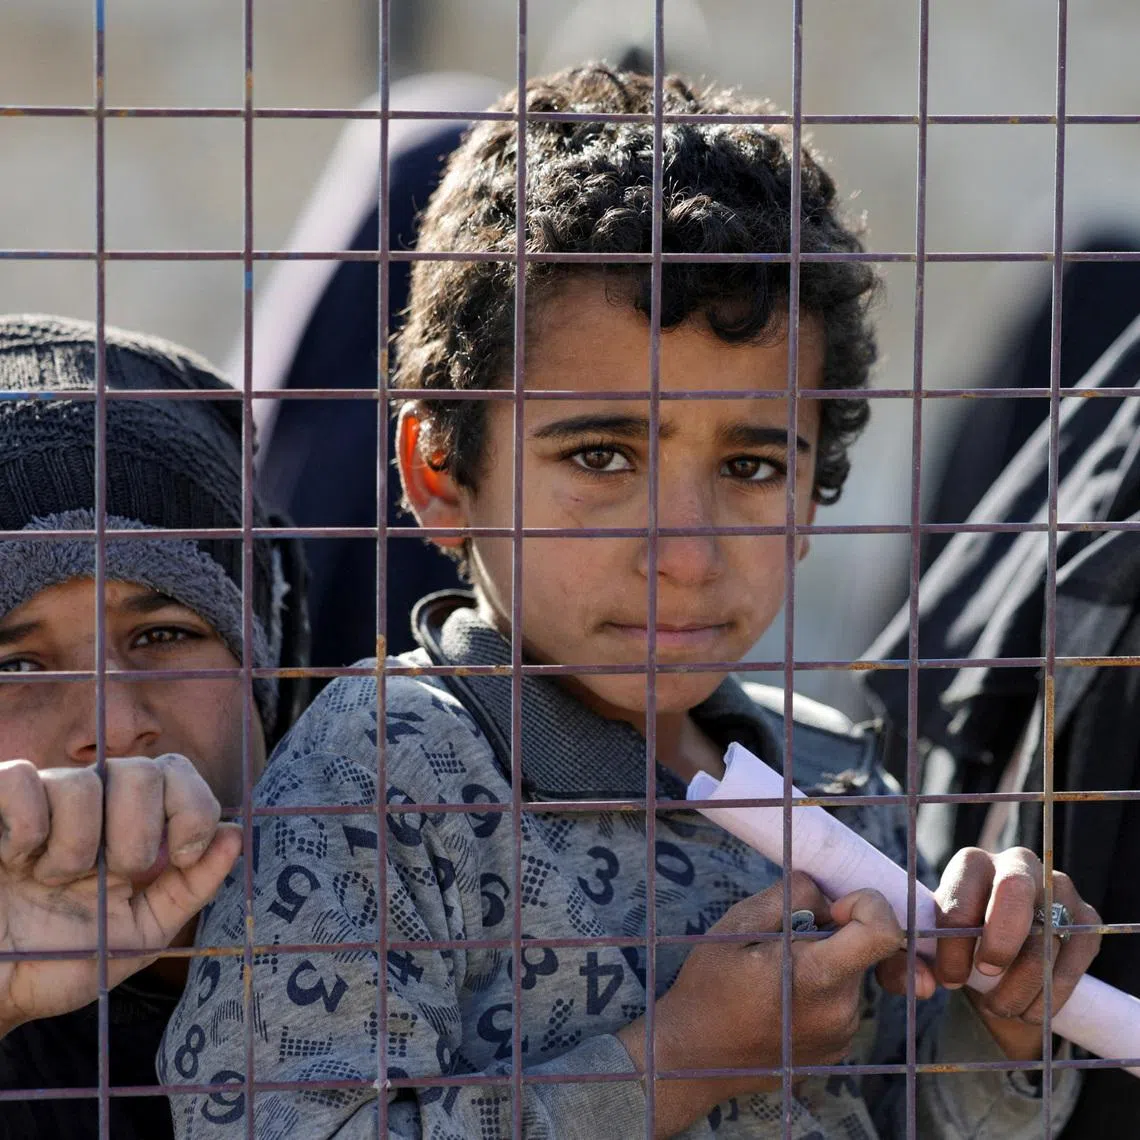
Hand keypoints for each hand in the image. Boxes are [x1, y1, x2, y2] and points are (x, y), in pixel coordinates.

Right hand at [0, 753, 240, 1036]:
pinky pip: (24, 781)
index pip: (178, 773)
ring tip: (50, 882)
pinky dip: (26, 829)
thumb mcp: (137, 936)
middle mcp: (91, 801)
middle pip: (144, 772)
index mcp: (131, 825)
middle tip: (110, 875)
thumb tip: (236, 836)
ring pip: (86, 783)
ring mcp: (42, 798)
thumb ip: (190, 889)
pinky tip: (14, 860)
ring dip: (74, 850)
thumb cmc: (53, 961)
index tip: (184, 856)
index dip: (193, 807)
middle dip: (138, 834)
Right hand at [616, 871, 905, 1136]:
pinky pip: (841, 999)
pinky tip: (779, 999)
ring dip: (822, 960)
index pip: (884, 932)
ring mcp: (842, 1034)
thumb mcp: (736, 925)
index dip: (867, 905)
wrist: (694, 1057)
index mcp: (818, 977)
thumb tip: (827, 894)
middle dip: (828, 933)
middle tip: (780, 942)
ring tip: (772, 975)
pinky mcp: (838, 1048)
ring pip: (849, 971)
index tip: (832, 909)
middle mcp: (841, 1010)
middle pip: (861, 948)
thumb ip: (788, 897)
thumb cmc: (709, 986)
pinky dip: (819, 987)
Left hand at [905, 847, 1097, 1060]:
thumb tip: (923, 983)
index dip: (953, 946)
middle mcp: (1016, 864)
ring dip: (1024, 983)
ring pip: (1048, 934)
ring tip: (1002, 1007)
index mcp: (970, 864)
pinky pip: (1076, 955)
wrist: (999, 952)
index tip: (949, 979)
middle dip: (999, 941)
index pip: (960, 898)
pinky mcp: (1085, 917)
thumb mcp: (926, 950)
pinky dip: (1054, 992)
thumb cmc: (956, 944)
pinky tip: (1030, 1011)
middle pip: (1014, 890)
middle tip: (984, 977)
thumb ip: (907, 963)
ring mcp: (1057, 887)